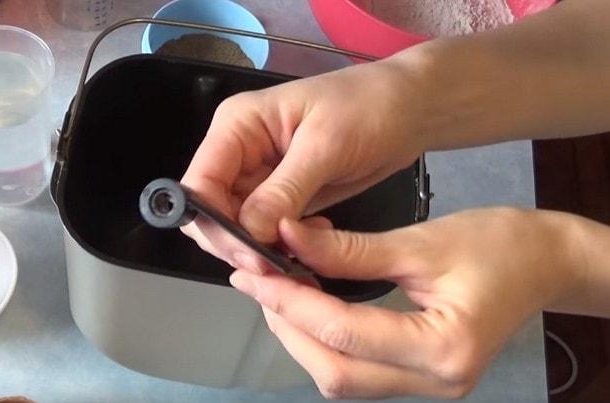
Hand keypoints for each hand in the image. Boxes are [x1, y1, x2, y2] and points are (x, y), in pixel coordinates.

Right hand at [180, 59, 427, 268]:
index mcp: (237, 126)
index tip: (250, 255)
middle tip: (277, 263)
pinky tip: (311, 245)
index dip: (216, 224)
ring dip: (260, 248)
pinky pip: (265, 231)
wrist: (409, 109)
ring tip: (301, 253)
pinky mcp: (282, 197)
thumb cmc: (369, 108)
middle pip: (211, 211)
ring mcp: (259, 177)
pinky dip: (281, 246)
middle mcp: (239, 153)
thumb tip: (250, 234)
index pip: (200, 183)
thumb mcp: (326, 146)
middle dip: (236, 243)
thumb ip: (285, 190)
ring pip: (237, 227)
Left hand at [228, 208, 584, 398]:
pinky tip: (310, 307)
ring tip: (277, 292)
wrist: (546, 263)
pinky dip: (326, 342)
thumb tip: (289, 239)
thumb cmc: (499, 245)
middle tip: (257, 283)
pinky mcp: (422, 377)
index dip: (290, 302)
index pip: (342, 333)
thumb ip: (350, 250)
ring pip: (343, 378)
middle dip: (287, 328)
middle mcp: (436, 382)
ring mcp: (430, 387)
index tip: (253, 274)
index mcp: (443, 348)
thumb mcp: (420, 242)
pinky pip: (360, 371)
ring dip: (302, 337)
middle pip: (335, 373)